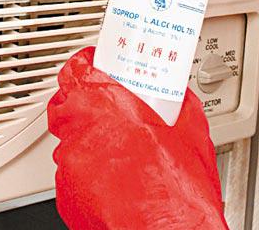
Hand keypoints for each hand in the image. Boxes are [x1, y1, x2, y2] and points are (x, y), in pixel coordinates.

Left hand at [48, 47, 227, 229]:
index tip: (93, 64)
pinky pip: (72, 170)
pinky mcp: (66, 194)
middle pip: (68, 103)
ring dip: (89, 136)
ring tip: (117, 145)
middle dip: (85, 101)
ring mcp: (70, 165)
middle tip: (108, 104)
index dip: (85, 64)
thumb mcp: (191, 129)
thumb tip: (178, 94)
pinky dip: (88, 168)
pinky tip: (113, 174)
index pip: (77, 70)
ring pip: (70, 138)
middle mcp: (81, 132)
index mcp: (108, 106)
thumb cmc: (178, 189)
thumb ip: (179, 103)